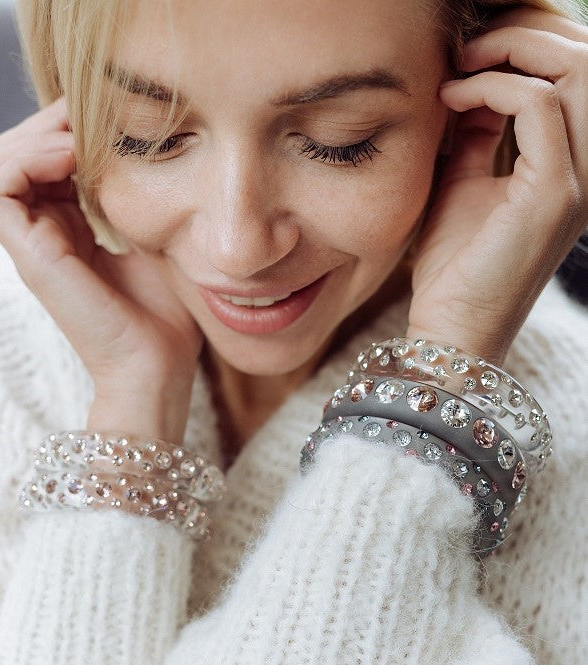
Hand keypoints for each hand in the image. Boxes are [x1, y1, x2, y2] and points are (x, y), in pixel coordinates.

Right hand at [0, 97, 202, 440]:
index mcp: (71, 228)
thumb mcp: (155, 241)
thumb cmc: (166, 313)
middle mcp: (45, 232)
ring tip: (80, 142)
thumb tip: (142, 152)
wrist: (159, 365)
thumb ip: (136, 200)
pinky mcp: (30, 256)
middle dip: (47, 124)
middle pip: (13, 154)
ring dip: (35, 138)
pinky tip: (72, 161)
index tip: (110, 119)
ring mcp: (33, 244)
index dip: (66, 129)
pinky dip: (26, 162)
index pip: (43, 161)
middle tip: (90, 120)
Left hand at [406, 8, 587, 365]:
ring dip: (516, 49)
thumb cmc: (454, 264)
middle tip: (467, 45)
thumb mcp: (462, 182)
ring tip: (462, 61)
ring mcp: (579, 178)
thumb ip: (475, 135)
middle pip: (587, 58)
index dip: (525, 43)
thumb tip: (468, 85)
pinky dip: (492, 88)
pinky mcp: (554, 194)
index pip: (574, 72)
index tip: (466, 52)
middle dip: (525, 33)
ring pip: (579, 71)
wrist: (452, 324)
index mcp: (568, 160)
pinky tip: (452, 97)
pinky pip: (539, 106)